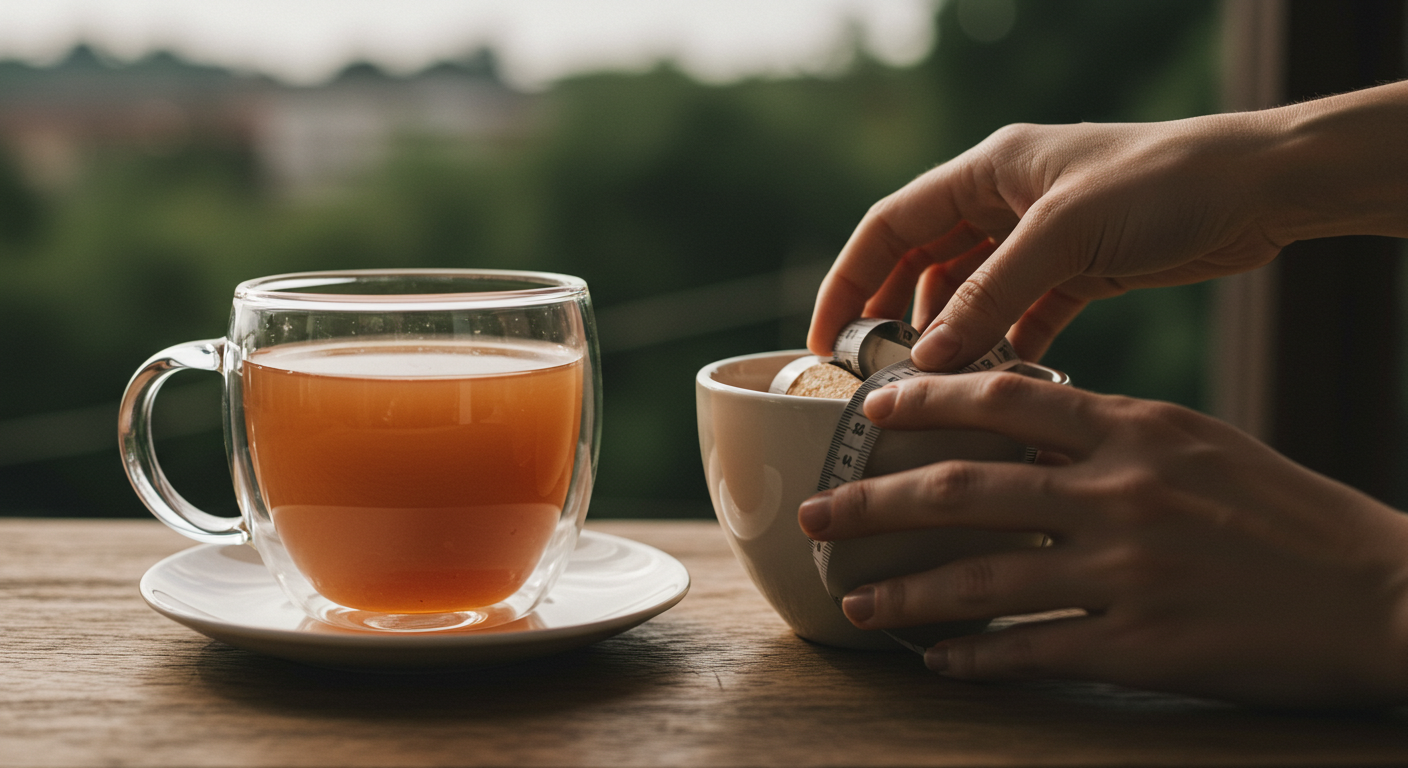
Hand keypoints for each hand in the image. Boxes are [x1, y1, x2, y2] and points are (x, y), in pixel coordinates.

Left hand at [797, 373, 1407, 706]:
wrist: (1380, 592)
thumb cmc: (1286, 515)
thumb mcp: (1199, 444)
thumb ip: (1108, 434)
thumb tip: (1016, 432)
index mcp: (1136, 430)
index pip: (1006, 397)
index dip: (926, 398)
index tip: (869, 410)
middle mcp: (1121, 492)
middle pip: (962, 488)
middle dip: (873, 502)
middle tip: (815, 514)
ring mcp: (1128, 570)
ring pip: (979, 578)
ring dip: (904, 593)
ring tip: (854, 603)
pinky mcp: (1142, 645)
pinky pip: (1031, 649)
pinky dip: (973, 655)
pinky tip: (936, 659)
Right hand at [806, 81, 1407, 369]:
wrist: (1263, 186)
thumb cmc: (1165, 183)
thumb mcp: (1064, 236)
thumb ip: (990, 298)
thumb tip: (926, 361)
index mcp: (988, 170)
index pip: (890, 226)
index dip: (849, 282)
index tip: (824, 342)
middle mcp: (1007, 200)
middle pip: (922, 263)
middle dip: (893, 318)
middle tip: (872, 378)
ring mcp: (1043, 237)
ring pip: (971, 294)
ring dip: (952, 338)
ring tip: (936, 389)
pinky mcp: (1082, 270)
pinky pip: (1023, 314)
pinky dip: (1007, 347)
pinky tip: (1001, 382)